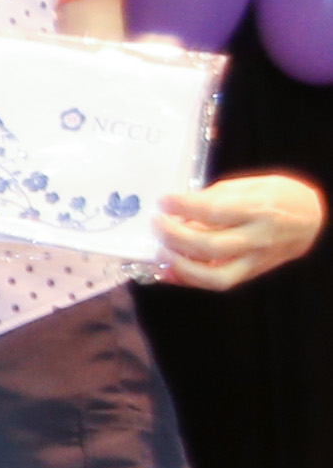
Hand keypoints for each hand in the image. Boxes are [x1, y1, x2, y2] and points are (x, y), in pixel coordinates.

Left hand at [156, 171, 324, 290]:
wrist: (310, 219)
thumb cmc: (277, 197)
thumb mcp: (249, 185)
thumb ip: (215, 197)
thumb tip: (180, 209)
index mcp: (259, 209)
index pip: (215, 211)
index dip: (183, 206)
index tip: (164, 201)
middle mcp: (258, 238)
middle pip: (209, 246)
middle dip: (174, 236)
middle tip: (157, 223)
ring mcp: (255, 260)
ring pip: (213, 276)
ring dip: (179, 266)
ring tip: (161, 250)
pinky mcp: (250, 273)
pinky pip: (216, 282)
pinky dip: (188, 279)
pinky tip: (168, 270)